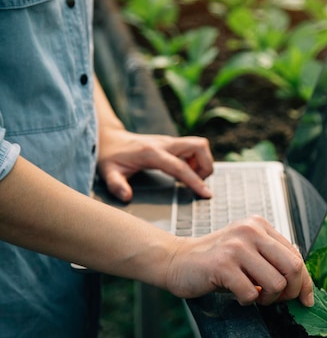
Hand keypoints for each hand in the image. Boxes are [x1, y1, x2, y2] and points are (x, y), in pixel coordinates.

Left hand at [97, 126, 212, 201]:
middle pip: (199, 146)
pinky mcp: (172, 143)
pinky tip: (183, 171)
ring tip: (189, 177)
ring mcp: (170, 141)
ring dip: (202, 162)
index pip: (180, 167)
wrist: (110, 140)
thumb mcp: (108, 173)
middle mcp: (165, 144)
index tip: (207, 194)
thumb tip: (127, 197)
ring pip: (200, 145)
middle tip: (197, 181)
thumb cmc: (110, 158)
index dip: (195, 181)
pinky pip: (194, 148)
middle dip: (206, 165)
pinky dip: (196, 160)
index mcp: (152, 153)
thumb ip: (116, 185)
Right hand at [164, 215, 313, 306]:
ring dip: (267, 298)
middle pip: (293, 267)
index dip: (304, 282)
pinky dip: (247, 301)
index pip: (296, 255)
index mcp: (260, 225)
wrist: (177, 260)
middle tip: (276, 299)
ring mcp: (237, 247)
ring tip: (253, 294)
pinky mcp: (223, 265)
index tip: (305, 299)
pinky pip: (251, 294)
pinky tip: (236, 294)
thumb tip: (303, 280)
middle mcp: (251, 231)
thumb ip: (272, 257)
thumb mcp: (248, 250)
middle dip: (291, 291)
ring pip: (276, 283)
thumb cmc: (216, 260)